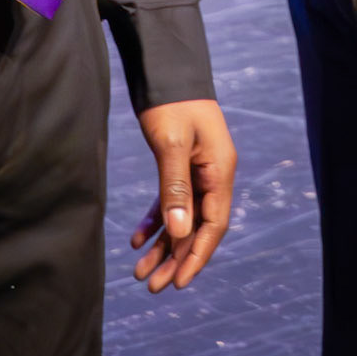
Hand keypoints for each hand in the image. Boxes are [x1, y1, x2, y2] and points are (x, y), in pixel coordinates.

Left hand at [132, 99, 237, 292]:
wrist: (165, 69)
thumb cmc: (172, 104)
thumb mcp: (171, 146)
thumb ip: (176, 189)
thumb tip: (179, 235)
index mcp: (220, 171)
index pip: (213, 225)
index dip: (197, 257)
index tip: (178, 283)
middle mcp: (213, 174)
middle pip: (197, 227)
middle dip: (175, 258)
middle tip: (151, 286)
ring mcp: (198, 170)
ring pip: (182, 218)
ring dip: (163, 245)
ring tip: (140, 272)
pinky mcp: (181, 164)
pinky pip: (171, 201)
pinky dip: (156, 221)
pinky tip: (136, 239)